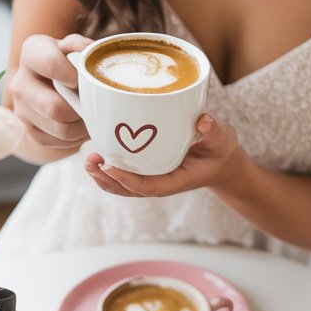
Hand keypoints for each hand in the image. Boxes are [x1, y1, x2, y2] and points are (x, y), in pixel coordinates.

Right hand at [8, 32, 91, 154]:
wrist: (51, 85)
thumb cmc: (68, 63)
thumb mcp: (74, 48)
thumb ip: (80, 46)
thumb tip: (89, 52)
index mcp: (32, 53)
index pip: (51, 64)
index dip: (73, 75)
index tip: (84, 80)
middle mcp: (20, 82)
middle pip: (54, 107)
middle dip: (80, 110)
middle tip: (93, 105)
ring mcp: (21, 109)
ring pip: (61, 129)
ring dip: (82, 127)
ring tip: (90, 116)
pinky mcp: (29, 131)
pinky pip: (58, 142)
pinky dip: (76, 138)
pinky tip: (80, 125)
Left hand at [84, 114, 242, 196]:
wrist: (221, 162)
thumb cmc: (219, 150)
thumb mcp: (222, 139)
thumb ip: (215, 131)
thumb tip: (204, 120)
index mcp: (176, 180)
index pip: (148, 186)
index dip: (127, 179)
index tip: (109, 166)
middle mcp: (161, 183)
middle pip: (128, 189)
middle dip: (107, 178)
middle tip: (90, 160)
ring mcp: (153, 179)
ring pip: (123, 185)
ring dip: (103, 175)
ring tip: (88, 160)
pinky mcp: (148, 171)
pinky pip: (125, 175)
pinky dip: (109, 168)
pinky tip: (98, 153)